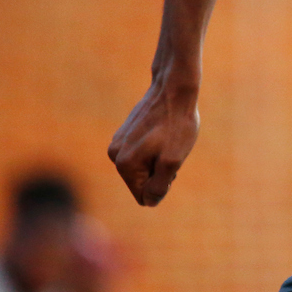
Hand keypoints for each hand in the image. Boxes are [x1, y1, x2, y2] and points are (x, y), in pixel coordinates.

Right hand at [107, 80, 199, 205]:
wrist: (174, 90)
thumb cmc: (177, 125)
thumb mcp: (173, 161)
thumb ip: (159, 186)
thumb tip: (149, 201)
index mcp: (124, 166)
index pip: (143, 196)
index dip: (163, 185)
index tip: (171, 165)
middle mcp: (114, 156)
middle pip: (142, 182)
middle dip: (160, 172)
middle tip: (172, 150)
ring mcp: (117, 143)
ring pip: (143, 167)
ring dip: (159, 160)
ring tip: (168, 139)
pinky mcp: (125, 133)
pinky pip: (142, 153)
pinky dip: (155, 148)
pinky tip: (163, 132)